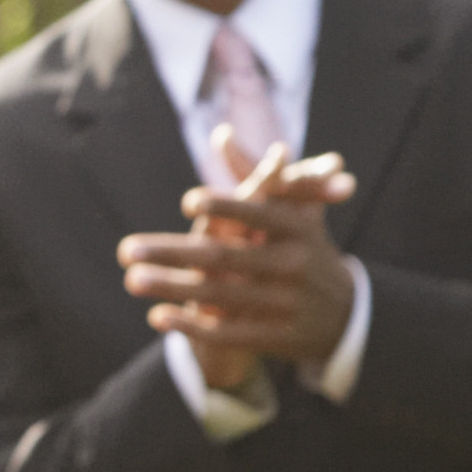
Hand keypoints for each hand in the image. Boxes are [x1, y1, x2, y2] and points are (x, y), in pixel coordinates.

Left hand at [118, 140, 357, 392]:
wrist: (345, 313)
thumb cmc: (305, 247)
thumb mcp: (294, 209)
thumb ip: (255, 175)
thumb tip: (220, 134)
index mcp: (298, 228)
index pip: (258, 215)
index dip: (226, 208)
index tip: (187, 202)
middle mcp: (293, 264)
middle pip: (224, 257)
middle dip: (172, 253)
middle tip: (126, 250)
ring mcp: (285, 304)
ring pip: (220, 296)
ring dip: (172, 288)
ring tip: (132, 280)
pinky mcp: (276, 337)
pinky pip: (229, 332)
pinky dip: (192, 325)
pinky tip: (157, 317)